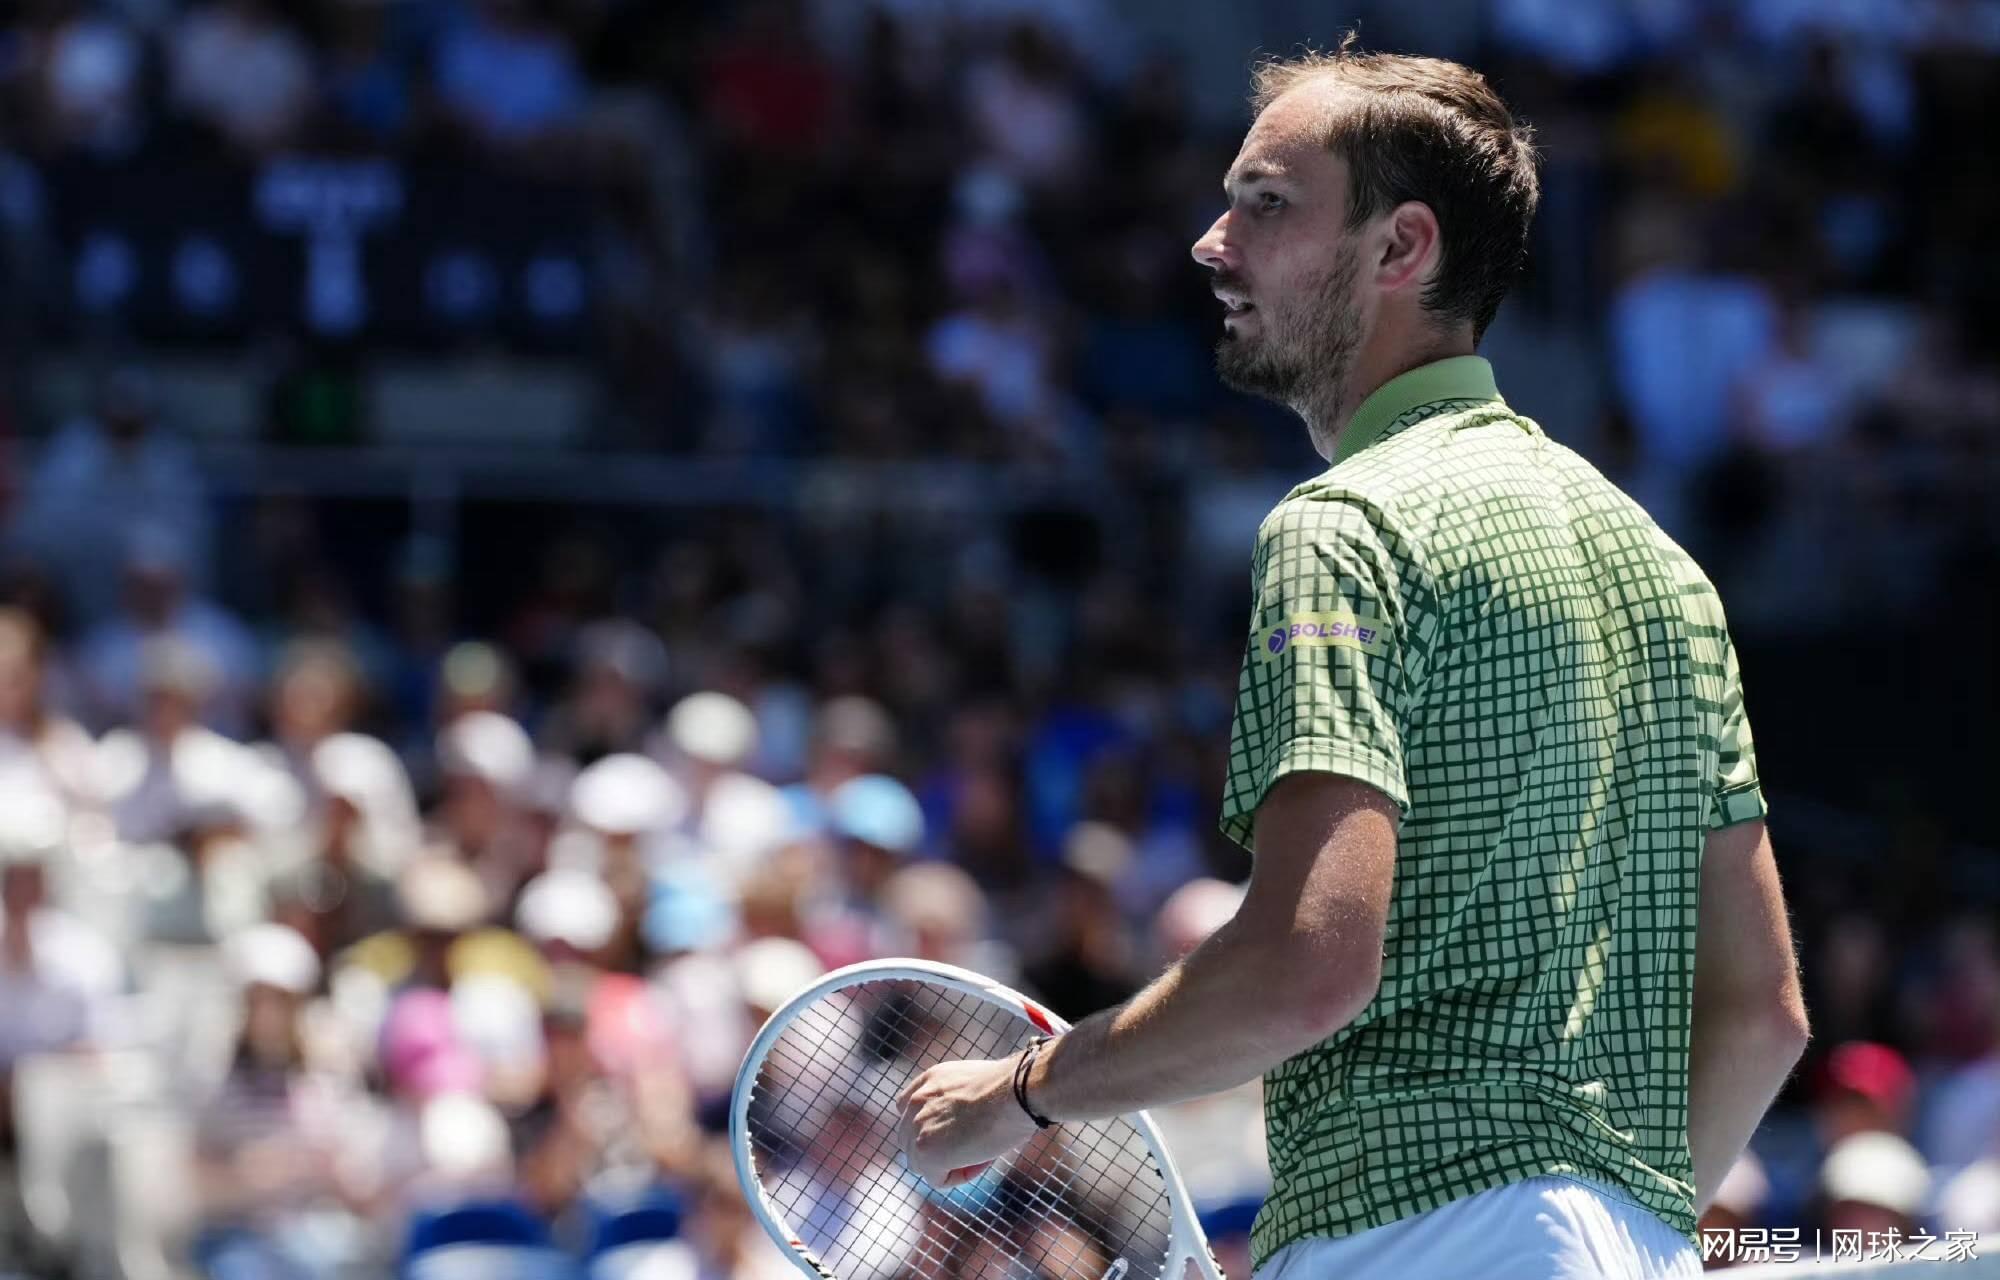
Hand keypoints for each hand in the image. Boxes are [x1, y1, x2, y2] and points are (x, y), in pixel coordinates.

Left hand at [895, 1053, 1040, 1187]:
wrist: (1016, 1091)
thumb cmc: (1011, 1089)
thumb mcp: (976, 1085)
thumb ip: (958, 1101)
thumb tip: (965, 1123)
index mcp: (930, 1079)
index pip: (909, 1109)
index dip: (932, 1127)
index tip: (960, 1133)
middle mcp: (917, 1101)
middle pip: (911, 1140)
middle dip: (939, 1149)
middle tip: (975, 1147)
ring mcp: (918, 1127)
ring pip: (921, 1163)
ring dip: (949, 1164)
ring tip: (983, 1153)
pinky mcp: (927, 1152)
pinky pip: (937, 1179)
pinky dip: (959, 1176)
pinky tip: (983, 1160)